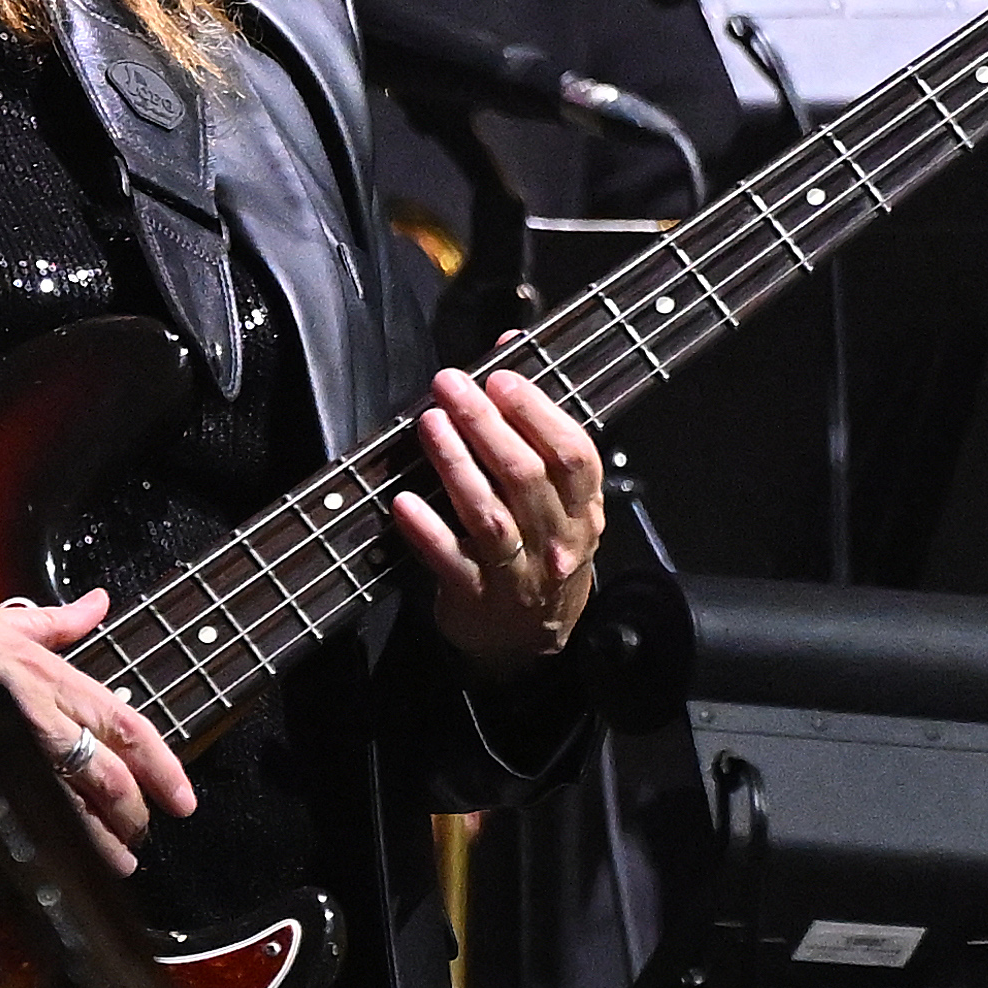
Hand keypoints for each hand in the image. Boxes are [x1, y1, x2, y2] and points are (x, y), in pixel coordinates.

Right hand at [0, 559, 193, 873]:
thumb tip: (97, 606)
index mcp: (37, 671)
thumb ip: (51, 622)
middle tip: (144, 837)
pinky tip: (43, 860)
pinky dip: (29, 843)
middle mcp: (21, 711)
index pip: (121, 724)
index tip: (184, 800)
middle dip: (132, 816)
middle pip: (100, 776)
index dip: (161, 767)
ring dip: (93, 842)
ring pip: (59, 807)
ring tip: (116, 865)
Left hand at [393, 365, 602, 670]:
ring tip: (430, 424)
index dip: (538, 413)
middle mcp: (556, 541)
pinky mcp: (477, 598)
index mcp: (583, 509)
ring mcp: (518, 574)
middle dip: (485, 425)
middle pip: (525, 476)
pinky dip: (428, 530)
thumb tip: (507, 347)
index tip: (501, 378)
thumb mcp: (557, 496)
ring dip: (456, 466)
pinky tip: (404, 501)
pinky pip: (452, 561)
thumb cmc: (541, 551)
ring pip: (489, 515)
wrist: (529, 641)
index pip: (573, 455)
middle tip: (450, 385)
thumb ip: (535, 424)